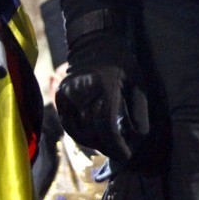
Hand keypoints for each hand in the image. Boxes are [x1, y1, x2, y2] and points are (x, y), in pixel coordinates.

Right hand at [55, 29, 149, 161]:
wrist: (94, 43)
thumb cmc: (121, 62)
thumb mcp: (137, 81)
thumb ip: (139, 110)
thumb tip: (138, 138)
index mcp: (104, 87)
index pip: (106, 125)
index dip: (116, 145)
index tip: (126, 156)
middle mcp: (82, 93)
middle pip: (92, 132)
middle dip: (107, 146)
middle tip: (120, 152)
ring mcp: (67, 96)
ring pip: (78, 132)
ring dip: (94, 143)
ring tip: (109, 146)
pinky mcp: (59, 99)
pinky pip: (69, 125)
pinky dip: (81, 136)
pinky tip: (95, 138)